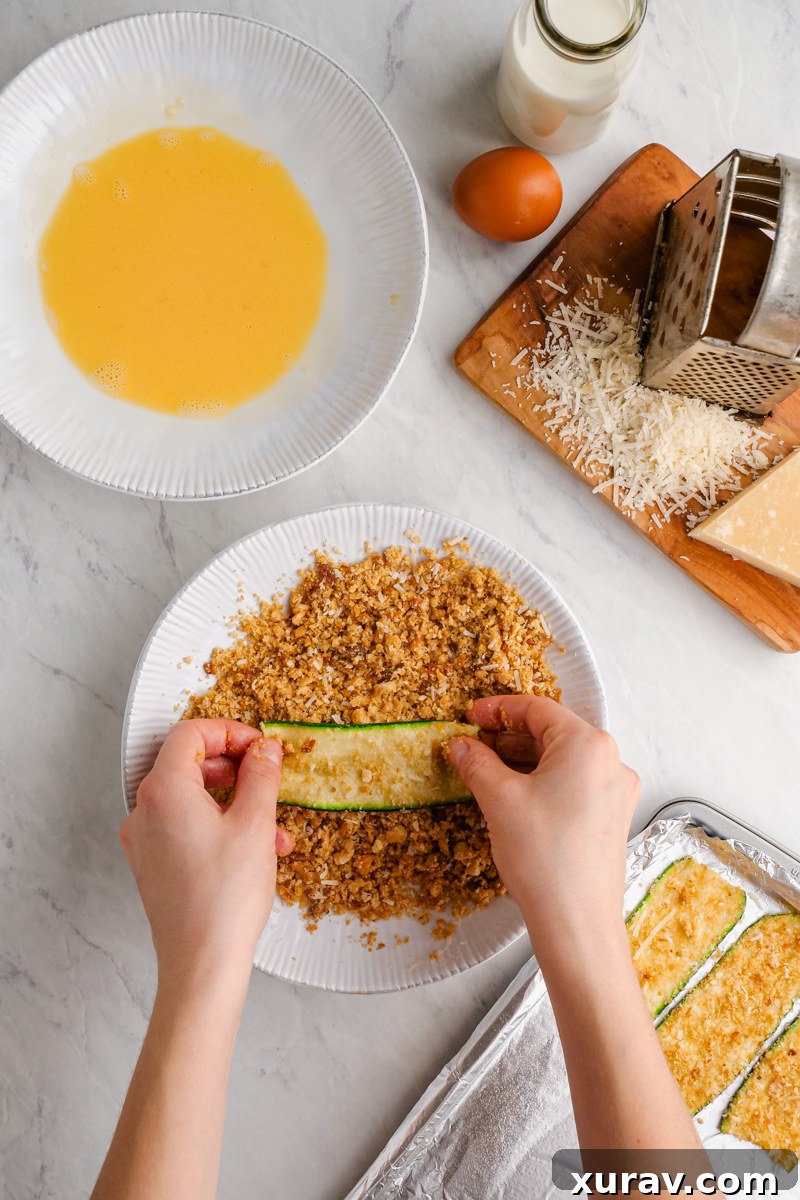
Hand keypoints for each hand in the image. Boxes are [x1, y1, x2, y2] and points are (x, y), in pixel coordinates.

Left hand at [120, 719, 292, 991]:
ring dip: (233, 801)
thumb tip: (265, 749)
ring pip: (191, 799)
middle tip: (266, 777)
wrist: (201, 963)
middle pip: (187, 763)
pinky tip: (254, 849)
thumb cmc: (224, 898)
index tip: (259, 746)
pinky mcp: (152, 864)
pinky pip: (185, 828)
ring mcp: (145, 840)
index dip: (229, 732)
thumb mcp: (256, 824)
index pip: (190, 734)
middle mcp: (145, 811)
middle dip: (234, 767)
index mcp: (165, 791)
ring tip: (272, 826)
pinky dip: (219, 826)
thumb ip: (261, 776)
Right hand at [447, 696, 638, 951]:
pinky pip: (573, 784)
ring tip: (487, 770)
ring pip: (562, 760)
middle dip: (509, 737)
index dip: (498, 710)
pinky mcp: (611, 817)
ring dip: (524, 760)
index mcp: (588, 745)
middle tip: (474, 744)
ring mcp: (615, 791)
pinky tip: (514, 795)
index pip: (537, 709)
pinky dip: (543, 782)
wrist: (577, 921)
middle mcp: (610, 762)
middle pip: (552, 732)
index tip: (471, 716)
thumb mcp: (499, 799)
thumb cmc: (546, 859)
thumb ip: (476, 762)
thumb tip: (461, 746)